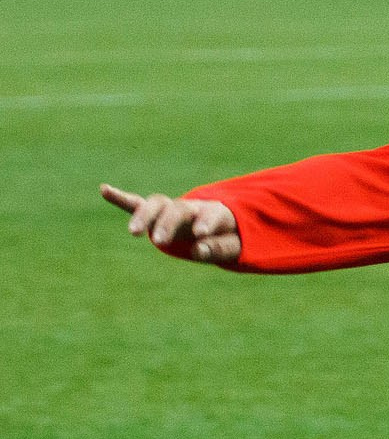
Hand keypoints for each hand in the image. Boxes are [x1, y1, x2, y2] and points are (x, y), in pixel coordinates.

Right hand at [102, 184, 240, 264]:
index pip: (212, 214)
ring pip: (156, 205)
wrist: (220, 225)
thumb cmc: (228, 237)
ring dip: (145, 217)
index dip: (207, 222)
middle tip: (159, 241)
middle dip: (168, 224)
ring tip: (134, 233)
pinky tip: (104, 189)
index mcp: (217, 213)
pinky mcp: (157, 213)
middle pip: (178, 209)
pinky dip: (122, 198)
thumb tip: (197, 250)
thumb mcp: (233, 247)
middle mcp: (192, 207)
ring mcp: (173, 208)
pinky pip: (138, 204)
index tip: (201, 234)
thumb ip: (220, 248)